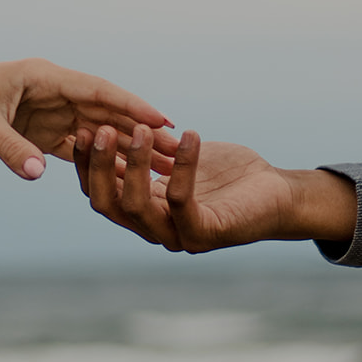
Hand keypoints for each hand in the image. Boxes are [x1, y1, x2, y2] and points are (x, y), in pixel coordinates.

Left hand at [0, 59, 178, 180]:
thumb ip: (10, 149)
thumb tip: (38, 174)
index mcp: (44, 77)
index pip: (97, 91)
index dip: (131, 106)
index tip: (163, 121)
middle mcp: (53, 92)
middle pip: (106, 112)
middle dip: (141, 130)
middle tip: (178, 150)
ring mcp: (49, 112)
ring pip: (98, 130)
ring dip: (128, 147)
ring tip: (164, 165)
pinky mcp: (40, 132)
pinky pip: (78, 147)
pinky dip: (102, 159)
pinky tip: (127, 175)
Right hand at [74, 127, 356, 251]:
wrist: (276, 193)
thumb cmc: (226, 174)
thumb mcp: (176, 158)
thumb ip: (145, 151)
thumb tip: (109, 126)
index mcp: (143, 212)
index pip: (100, 192)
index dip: (87, 164)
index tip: (84, 128)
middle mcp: (155, 229)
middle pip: (108, 204)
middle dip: (99, 166)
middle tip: (102, 129)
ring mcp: (178, 235)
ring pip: (137, 205)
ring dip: (134, 165)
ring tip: (139, 130)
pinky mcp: (206, 233)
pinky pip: (181, 200)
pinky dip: (182, 165)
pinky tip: (190, 135)